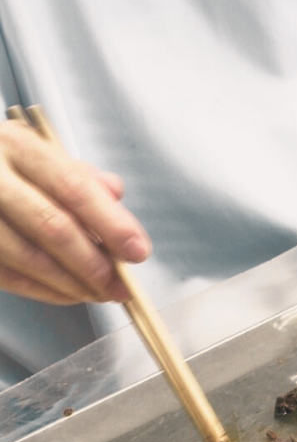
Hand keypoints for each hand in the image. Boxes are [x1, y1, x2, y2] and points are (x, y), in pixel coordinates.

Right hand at [0, 119, 150, 305]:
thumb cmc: (9, 165)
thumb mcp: (44, 155)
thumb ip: (83, 177)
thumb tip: (116, 196)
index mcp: (19, 147)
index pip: (74, 187)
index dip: (111, 223)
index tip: (138, 250)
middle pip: (52, 226)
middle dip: (95, 263)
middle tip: (121, 285)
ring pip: (28, 257)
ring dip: (72, 283)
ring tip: (101, 293)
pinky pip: (7, 275)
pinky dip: (43, 290)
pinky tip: (69, 293)